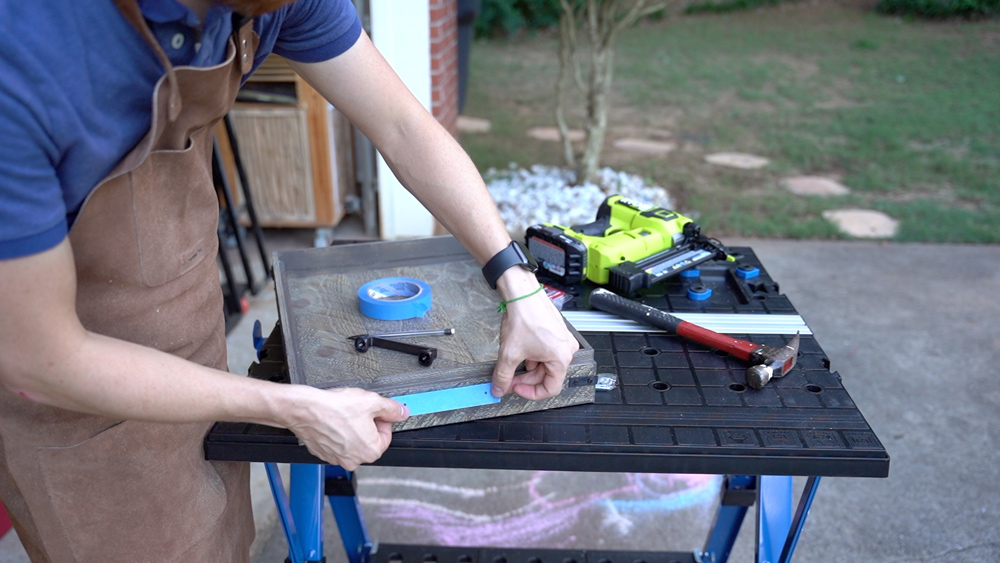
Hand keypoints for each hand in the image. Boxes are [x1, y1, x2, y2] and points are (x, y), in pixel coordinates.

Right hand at [281, 386, 408, 469]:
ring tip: (343, 414)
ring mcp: (337, 459)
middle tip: (357, 411)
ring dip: (351, 429)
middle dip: (366, 425)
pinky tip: (333, 420)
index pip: (386, 435)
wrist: (305, 410)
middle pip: (369, 440)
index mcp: (371, 451)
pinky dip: (337, 433)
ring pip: (352, 442)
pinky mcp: (324, 453)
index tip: (374, 412)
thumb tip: (402, 412)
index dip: (381, 420)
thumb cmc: (335, 408)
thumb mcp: (372, 402)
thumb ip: (392, 409)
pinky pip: (337, 443)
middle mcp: (354, 460)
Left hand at [492, 277, 578, 399]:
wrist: (522, 293)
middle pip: (546, 376)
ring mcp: (563, 341)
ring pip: (545, 365)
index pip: (551, 389)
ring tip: (512, 363)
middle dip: (526, 380)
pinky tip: (519, 352)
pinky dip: (532, 357)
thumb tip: (499, 388)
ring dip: (527, 368)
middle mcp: (567, 350)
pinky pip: (546, 353)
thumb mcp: (509, 353)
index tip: (517, 389)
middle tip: (508, 380)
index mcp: (561, 358)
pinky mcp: (556, 334)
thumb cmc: (524, 316)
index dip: (531, 393)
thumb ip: (503, 376)